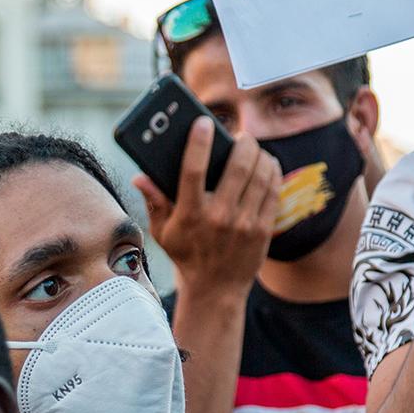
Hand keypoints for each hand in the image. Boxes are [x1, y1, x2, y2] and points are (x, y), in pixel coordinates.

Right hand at [134, 117, 278, 298]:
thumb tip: (140, 176)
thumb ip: (154, 201)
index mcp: (190, 214)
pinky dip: (271, 171)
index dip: (199, 142)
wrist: (216, 289)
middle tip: (240, 136)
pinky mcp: (263, 229)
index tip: (203, 123)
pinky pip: (273, 190)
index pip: (193, 170)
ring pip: (260, 174)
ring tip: (253, 148)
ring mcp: (245, 224)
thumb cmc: (186, 254)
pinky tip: (266, 164)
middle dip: (242, 143)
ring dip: (260, 154)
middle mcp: (220, 217)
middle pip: (238, 166)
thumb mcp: (162, 231)